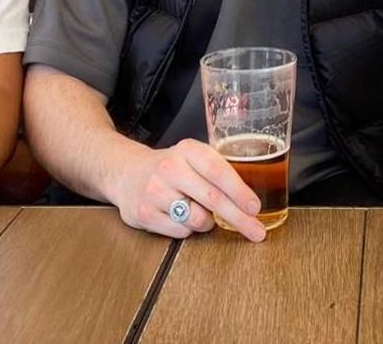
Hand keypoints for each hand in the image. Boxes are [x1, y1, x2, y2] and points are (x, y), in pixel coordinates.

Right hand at [109, 138, 265, 241]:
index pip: (217, 171)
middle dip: (239, 218)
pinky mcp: (144, 213)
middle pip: (212, 199)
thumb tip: (251, 200)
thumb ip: (218, 171)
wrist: (126, 172)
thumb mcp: (193, 158)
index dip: (239, 191)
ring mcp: (155, 191)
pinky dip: (188, 229)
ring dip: (208, 222)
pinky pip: (181, 231)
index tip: (255, 207)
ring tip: (199, 211)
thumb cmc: (171, 167)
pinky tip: (179, 216)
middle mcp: (170, 168)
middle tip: (256, 231)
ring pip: (198, 219)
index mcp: (188, 150)